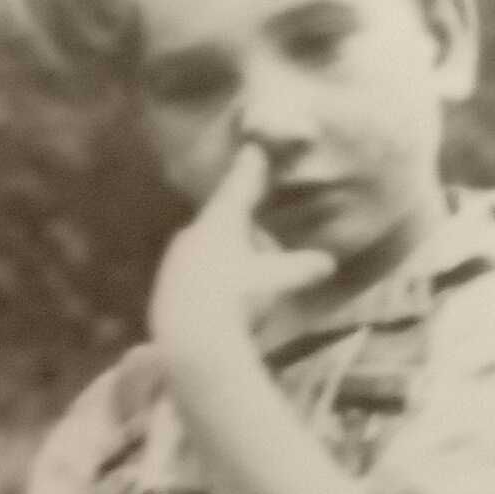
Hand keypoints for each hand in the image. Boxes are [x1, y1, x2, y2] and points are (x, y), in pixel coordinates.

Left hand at [149, 145, 336, 369]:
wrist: (189, 343)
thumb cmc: (237, 298)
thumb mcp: (277, 281)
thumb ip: (302, 268)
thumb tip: (329, 261)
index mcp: (220, 221)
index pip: (239, 189)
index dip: (251, 171)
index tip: (253, 150)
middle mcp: (193, 234)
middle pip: (223, 222)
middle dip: (242, 228)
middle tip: (262, 242)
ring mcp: (175, 263)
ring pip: (207, 249)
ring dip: (227, 257)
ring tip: (246, 281)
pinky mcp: (165, 291)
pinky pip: (196, 276)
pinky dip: (212, 281)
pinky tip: (223, 302)